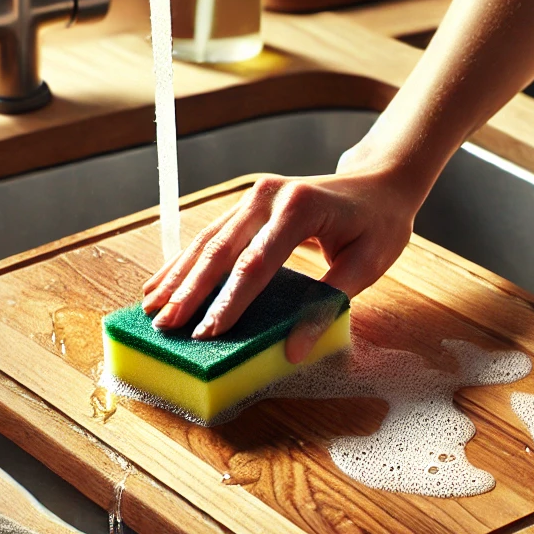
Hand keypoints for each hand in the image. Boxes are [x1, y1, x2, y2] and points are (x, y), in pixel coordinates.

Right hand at [141, 168, 417, 362]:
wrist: (381, 182)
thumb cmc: (379, 224)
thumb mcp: (367, 266)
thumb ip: (327, 305)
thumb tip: (293, 350)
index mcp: (299, 208)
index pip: (256, 263)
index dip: (229, 302)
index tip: (208, 334)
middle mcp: (269, 196)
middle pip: (222, 250)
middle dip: (190, 292)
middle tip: (166, 327)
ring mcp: (256, 195)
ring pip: (208, 241)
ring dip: (179, 276)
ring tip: (152, 309)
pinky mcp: (250, 202)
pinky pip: (213, 235)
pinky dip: (187, 262)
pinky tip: (164, 283)